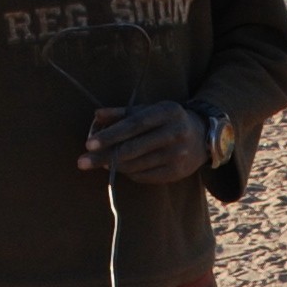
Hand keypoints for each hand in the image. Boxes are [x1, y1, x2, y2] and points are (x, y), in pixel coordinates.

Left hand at [81, 101, 206, 184]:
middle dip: (105, 156)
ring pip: (137, 164)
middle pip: (133, 147)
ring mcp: (178, 155)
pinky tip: (121, 168)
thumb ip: (122, 112)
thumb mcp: (149, 110)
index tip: (89, 144)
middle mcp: (175, 133)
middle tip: (83, 162)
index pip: (134, 124)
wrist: (203, 137)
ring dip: (115, 165)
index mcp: (167, 112)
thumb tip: (97, 115)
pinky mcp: (177, 172)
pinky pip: (145, 176)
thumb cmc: (167, 120)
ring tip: (100, 163)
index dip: (111, 135)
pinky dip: (129, 173)